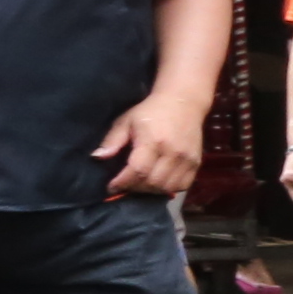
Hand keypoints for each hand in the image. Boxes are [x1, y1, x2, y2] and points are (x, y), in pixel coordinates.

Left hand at [92, 89, 207, 197]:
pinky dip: (168, 189)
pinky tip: (157, 182)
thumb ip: (112, 140)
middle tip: (124, 185)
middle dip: (134, 188)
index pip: (138, 170)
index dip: (123, 182)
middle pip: (152, 182)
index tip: (111, 186)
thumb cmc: (151, 111)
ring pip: (167, 187)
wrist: (183, 103)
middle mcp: (172, 152)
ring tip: (139, 184)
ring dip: (150, 190)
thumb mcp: (127, 121)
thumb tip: (97, 157)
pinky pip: (182, 185)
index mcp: (153, 141)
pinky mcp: (196, 163)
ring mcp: (187, 159)